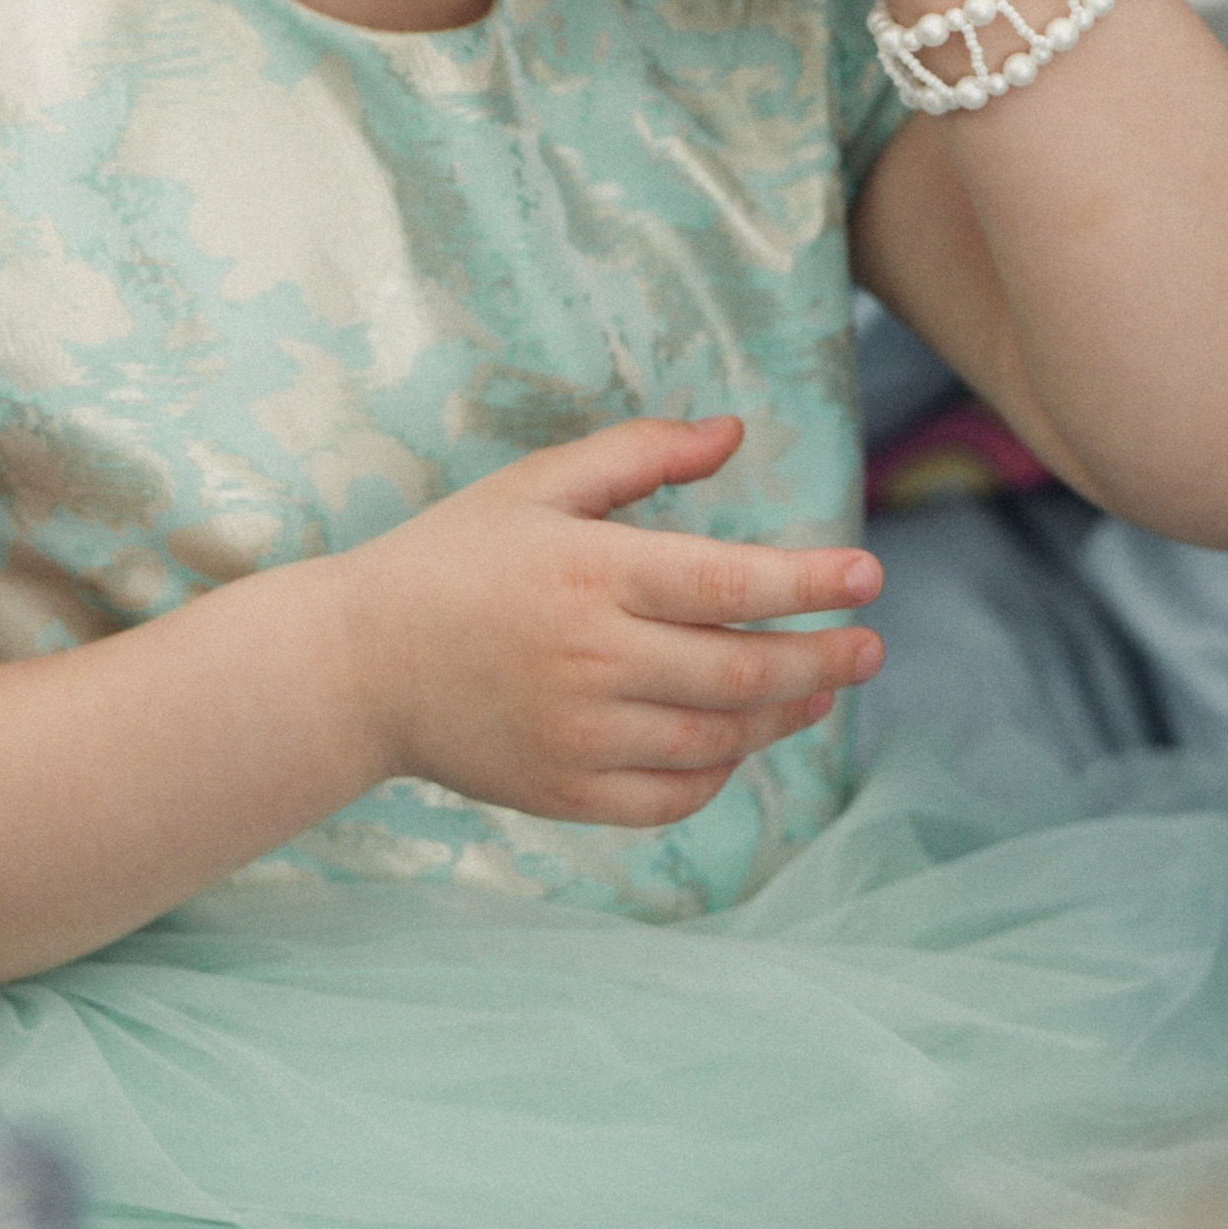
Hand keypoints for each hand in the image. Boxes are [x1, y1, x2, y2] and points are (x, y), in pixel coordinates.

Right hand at [332, 417, 882, 829]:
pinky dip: (721, 773)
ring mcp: (578, 734)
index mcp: (590, 574)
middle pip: (743, 672)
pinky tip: (738, 742)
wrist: (357, 666)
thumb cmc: (453, 560)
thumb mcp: (536, 486)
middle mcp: (591, 660)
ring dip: (784, 717)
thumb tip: (732, 432)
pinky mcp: (564, 791)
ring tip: (819, 691)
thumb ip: (638, 455)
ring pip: (718, 740)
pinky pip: (672, 796)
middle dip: (824, 660)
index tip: (869, 576)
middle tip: (870, 648)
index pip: (731, 584)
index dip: (813, 583)